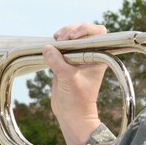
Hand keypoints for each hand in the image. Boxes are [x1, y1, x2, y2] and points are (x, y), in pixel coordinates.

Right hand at [42, 23, 108, 144]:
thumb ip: (58, 62)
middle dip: (72, 31)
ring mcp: (77, 56)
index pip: (98, 33)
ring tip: (55, 41)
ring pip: (71, 37)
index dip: (86, 30)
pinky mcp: (65, 61)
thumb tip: (46, 48)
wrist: (71, 113)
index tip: (73, 37)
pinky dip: (55, 43)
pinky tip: (50, 46)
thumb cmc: (77, 99)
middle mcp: (89, 54)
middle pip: (83, 32)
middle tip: (62, 39)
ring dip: (62, 35)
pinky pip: (60, 46)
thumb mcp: (68, 79)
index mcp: (99, 56)